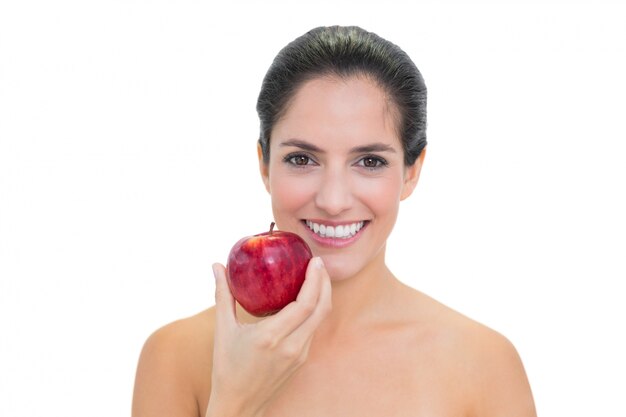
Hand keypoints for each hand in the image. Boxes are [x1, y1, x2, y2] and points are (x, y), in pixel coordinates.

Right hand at [206, 257, 331, 416]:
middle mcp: (291, 347)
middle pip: (321, 309)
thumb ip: (222, 295)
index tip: (315, 261)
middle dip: (325, 283)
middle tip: (319, 263)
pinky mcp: (301, 360)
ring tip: (317, 276)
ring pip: (320, 320)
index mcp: (271, 337)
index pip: (305, 304)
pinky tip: (308, 299)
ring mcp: (299, 355)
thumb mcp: (223, 330)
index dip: (315, 281)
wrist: (238, 405)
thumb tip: (216, 266)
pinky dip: (315, 310)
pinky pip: (313, 330)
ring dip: (323, 296)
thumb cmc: (227, 367)